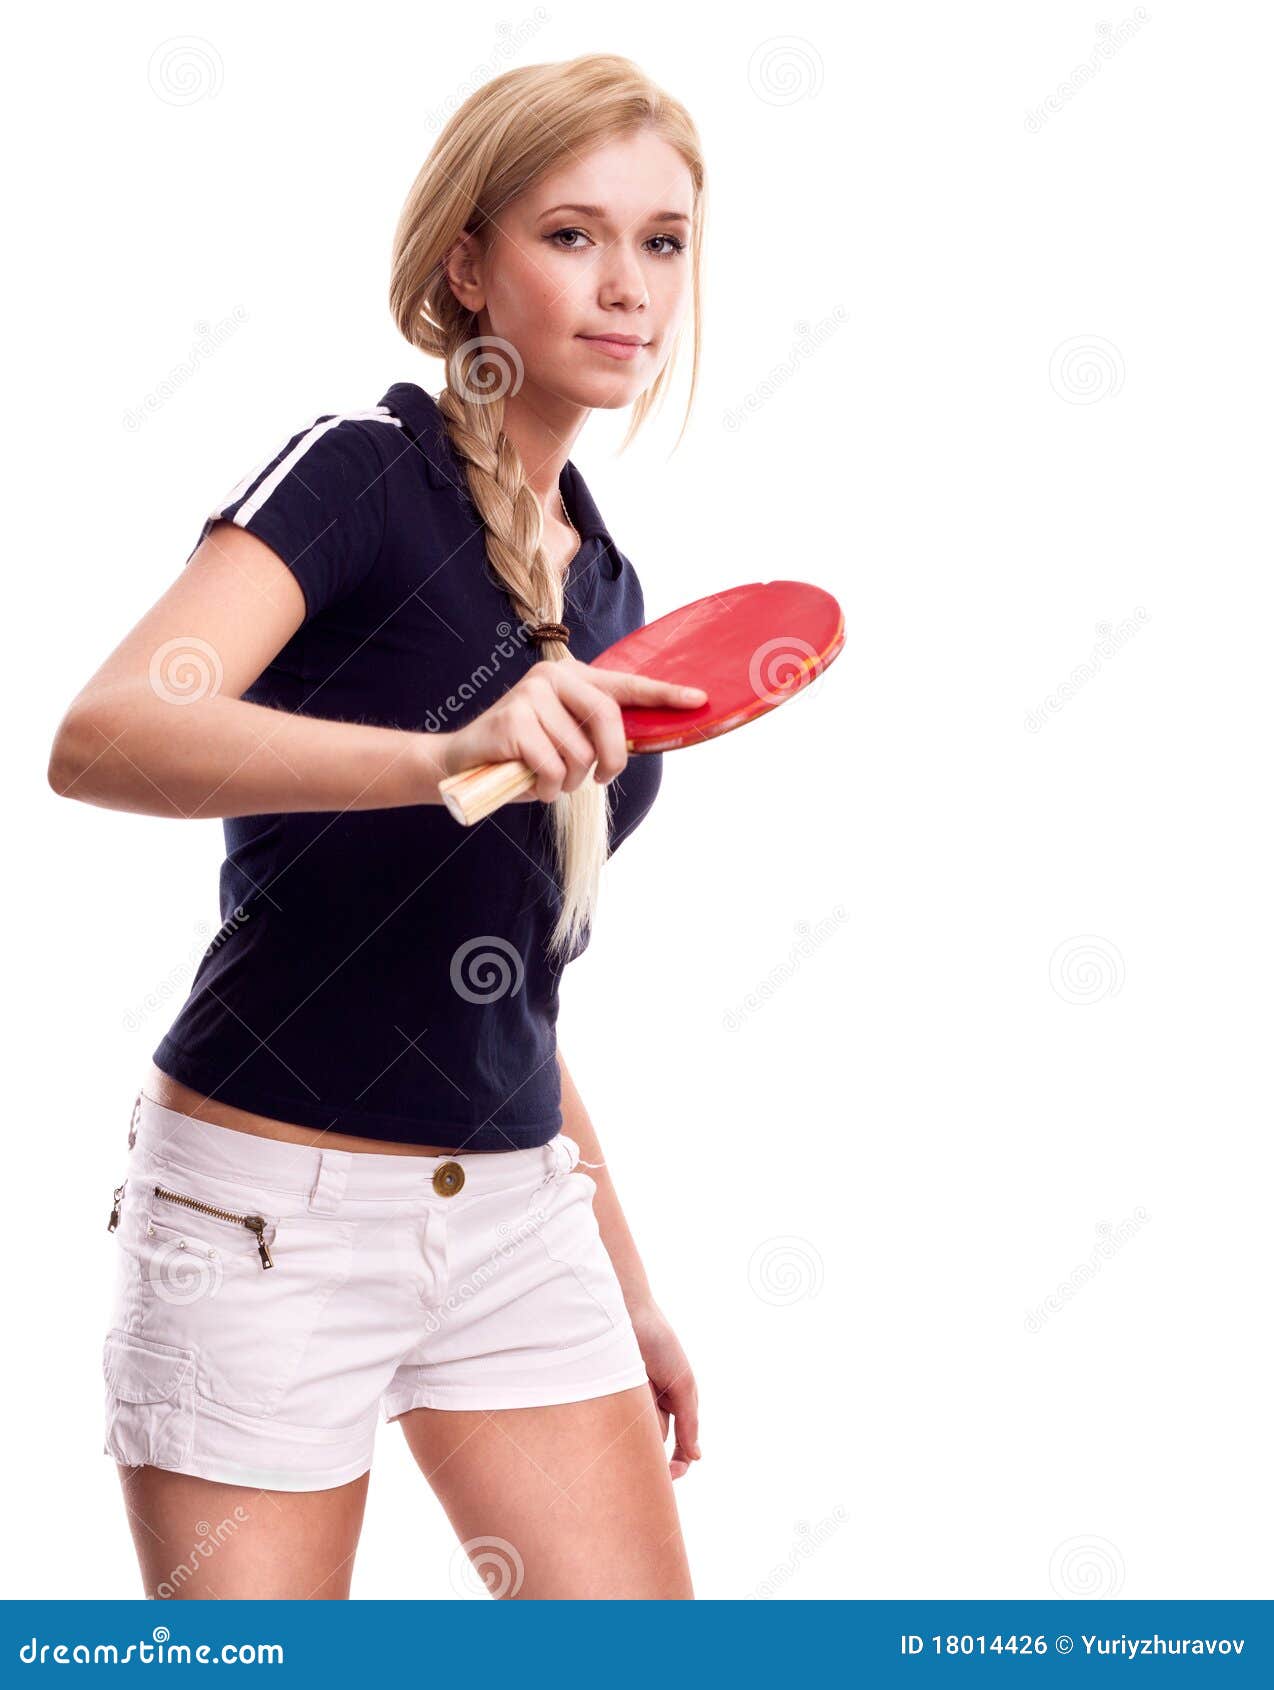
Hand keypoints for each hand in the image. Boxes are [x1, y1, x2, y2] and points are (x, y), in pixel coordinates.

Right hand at [438, 658, 706, 804]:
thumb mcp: (564, 740)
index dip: (664, 695)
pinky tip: (528, 783)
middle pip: (608, 719)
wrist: (461, 762)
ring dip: (568, 782)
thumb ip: (593, 735)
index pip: (625, 684)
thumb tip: (632, 746)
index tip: (699, 700)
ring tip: (547, 779)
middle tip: (597, 780)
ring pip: (579, 754)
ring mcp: (530, 695)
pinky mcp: (513, 721)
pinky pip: (552, 768)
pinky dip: (546, 788)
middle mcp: (552, 677)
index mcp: (571, 677)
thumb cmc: (521, 756)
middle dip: (610, 760)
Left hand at [629, 1302, 700, 1479]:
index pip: (679, 1444)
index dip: (677, 1463)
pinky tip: (618, 1409)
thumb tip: (696, 1457)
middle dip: (651, 1449)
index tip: (670, 1475)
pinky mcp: (608, 1396)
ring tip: (637, 1397)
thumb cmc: (660, 1344)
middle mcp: (652, 1404)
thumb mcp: (682, 1383)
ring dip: (635, 1428)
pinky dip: (617, 1422)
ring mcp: (629, 1401)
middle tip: (648, 1453)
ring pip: (634, 1433)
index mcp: (675, 1402)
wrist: (627, 1312)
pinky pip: (615, 1422)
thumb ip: (689, 1420)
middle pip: (655, 1441)